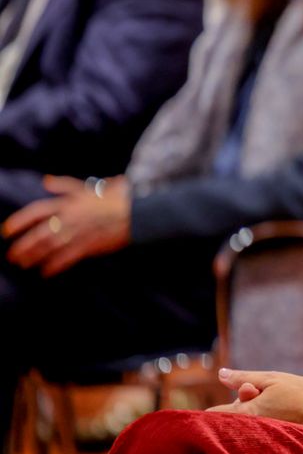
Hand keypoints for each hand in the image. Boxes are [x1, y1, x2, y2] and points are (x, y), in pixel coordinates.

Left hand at [2, 175, 130, 275]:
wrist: (138, 212)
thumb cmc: (117, 198)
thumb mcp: (90, 187)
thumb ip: (66, 185)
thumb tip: (47, 181)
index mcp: (69, 202)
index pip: (37, 211)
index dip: (19, 221)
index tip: (6, 230)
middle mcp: (71, 218)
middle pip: (39, 233)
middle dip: (23, 245)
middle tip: (12, 255)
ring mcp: (80, 233)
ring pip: (50, 247)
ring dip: (34, 257)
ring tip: (23, 264)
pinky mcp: (90, 246)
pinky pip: (67, 258)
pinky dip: (55, 266)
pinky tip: (46, 272)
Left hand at [208, 368, 302, 429]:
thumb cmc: (300, 393)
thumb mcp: (271, 378)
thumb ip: (243, 378)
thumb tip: (221, 374)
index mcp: (247, 412)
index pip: (218, 414)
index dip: (211, 410)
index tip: (206, 410)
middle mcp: (251, 426)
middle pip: (236, 410)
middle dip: (245, 396)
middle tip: (260, 387)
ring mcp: (263, 431)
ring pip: (250, 414)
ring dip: (257, 403)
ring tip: (277, 396)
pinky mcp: (273, 434)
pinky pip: (261, 421)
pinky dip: (266, 411)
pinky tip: (281, 404)